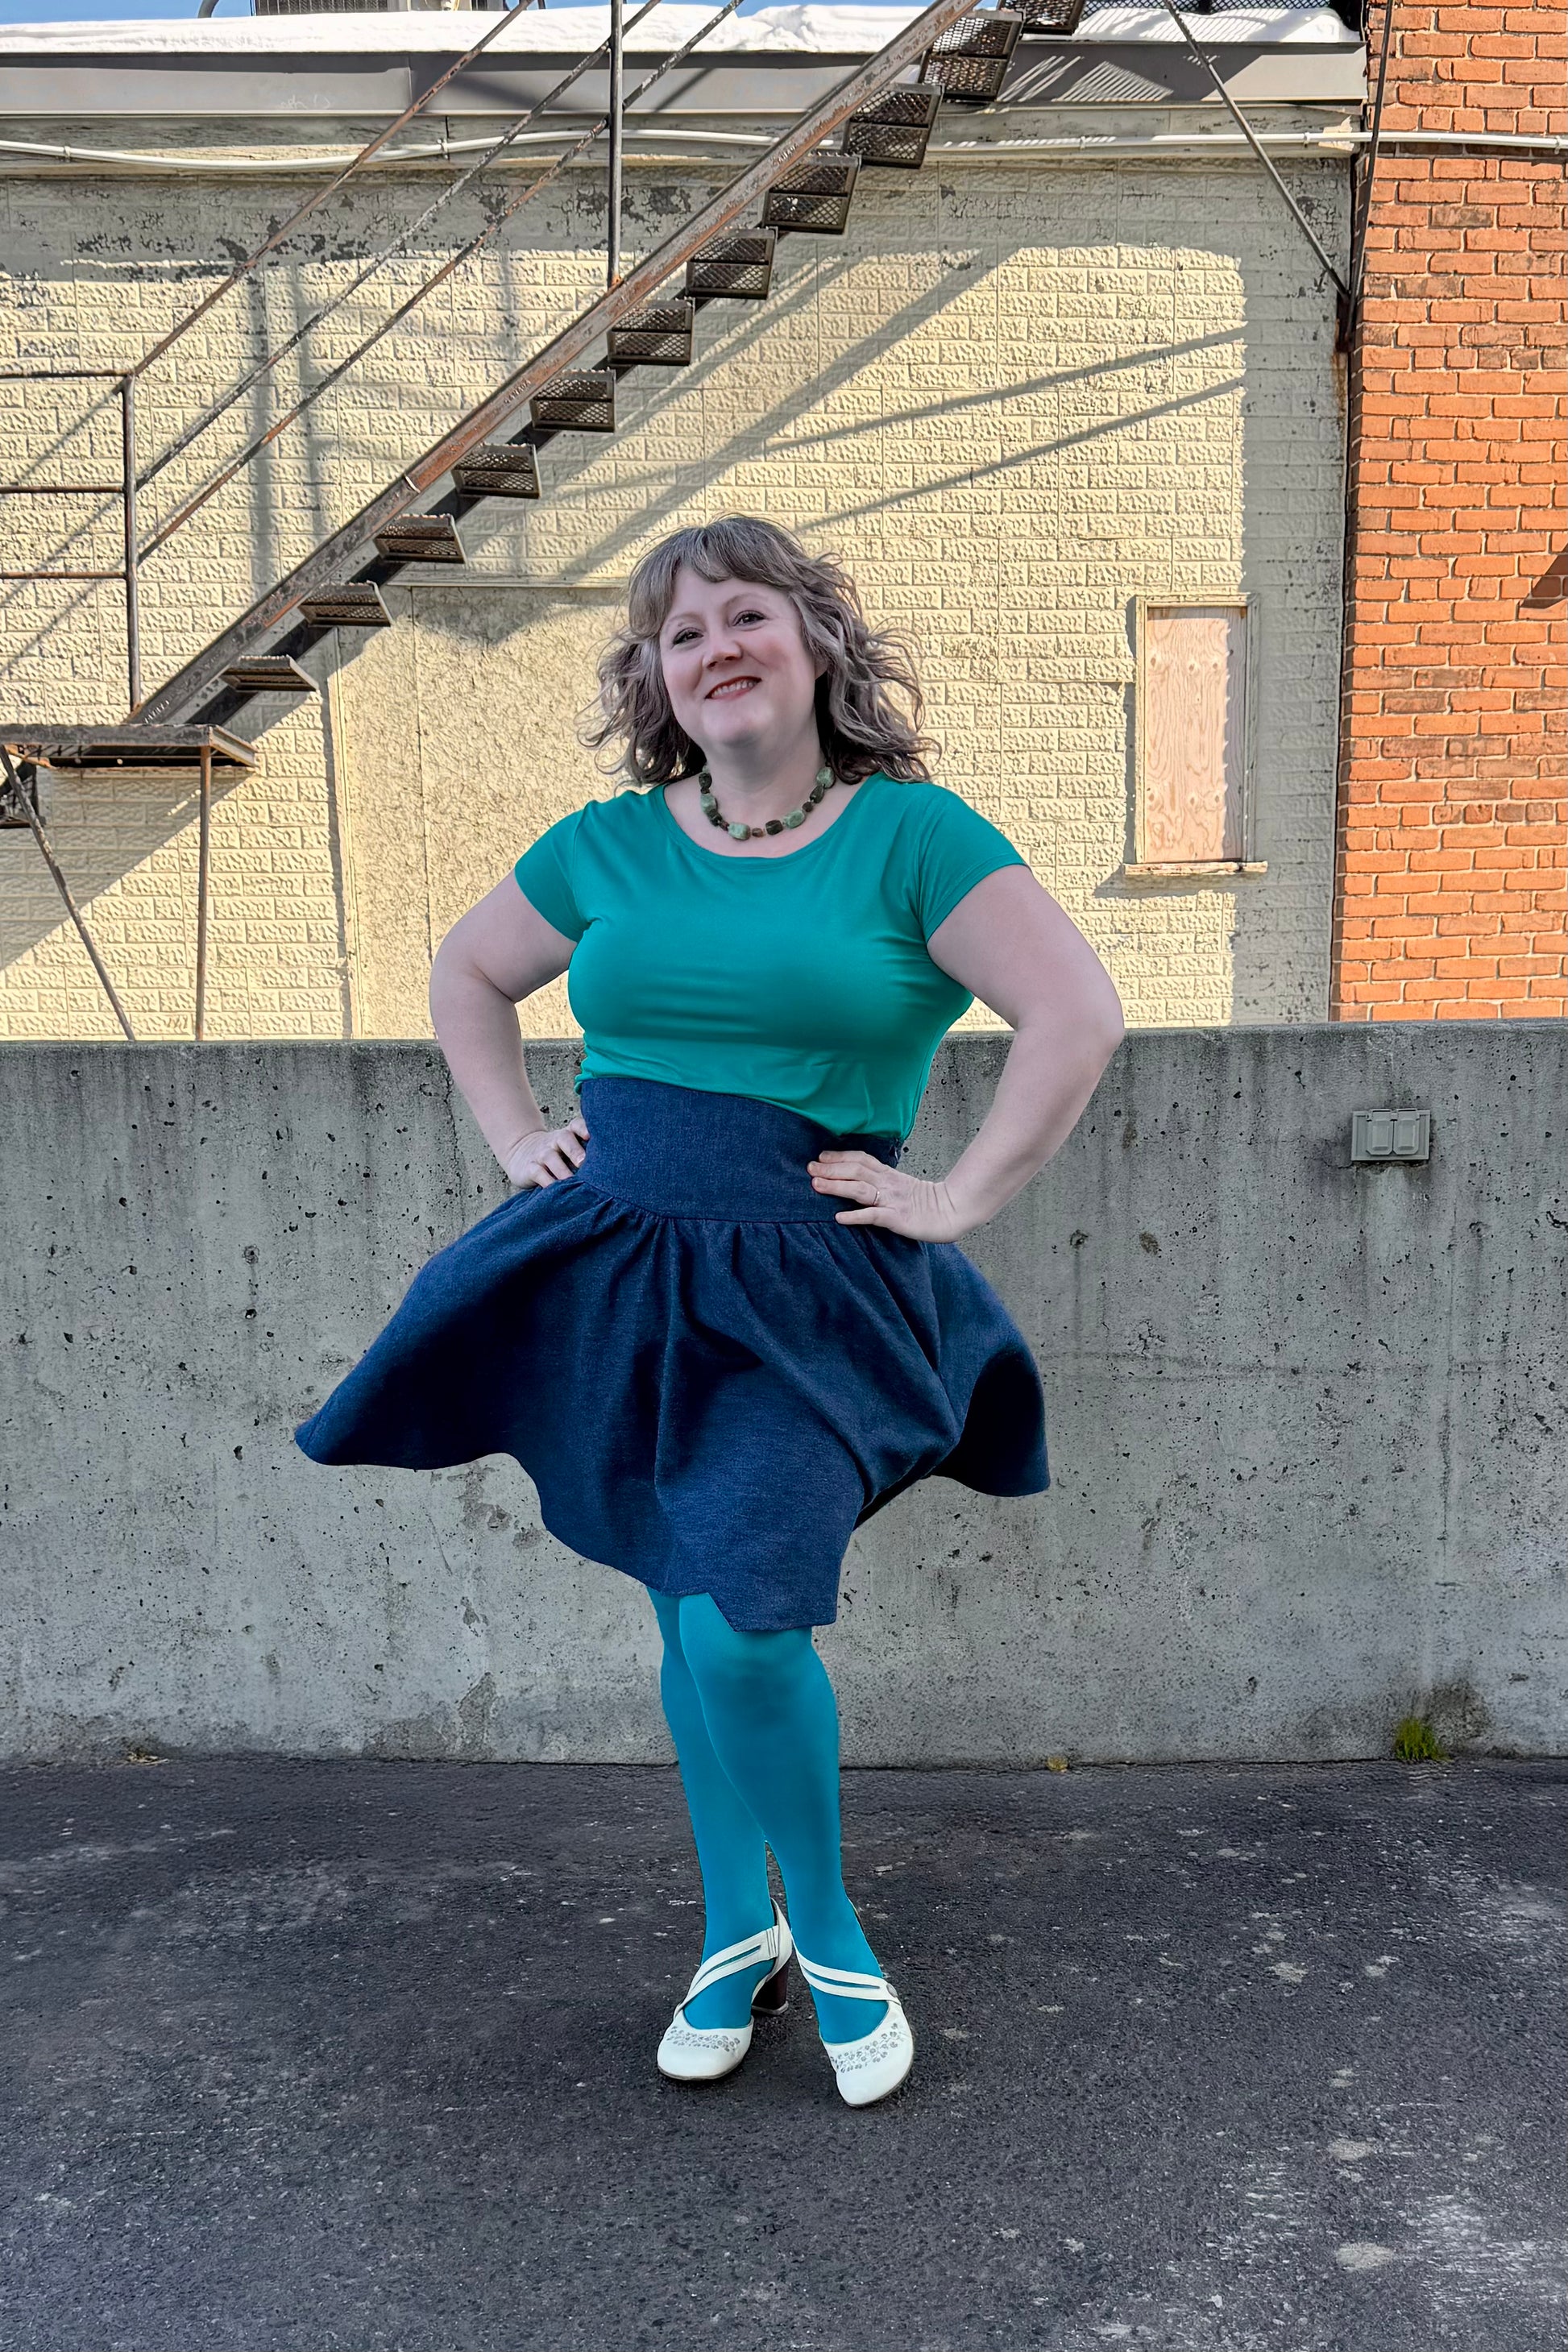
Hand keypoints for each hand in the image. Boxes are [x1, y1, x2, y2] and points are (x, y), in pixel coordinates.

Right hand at [505, 1115, 588, 1188]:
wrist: (522, 1155)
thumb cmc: (559, 1156)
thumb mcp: (572, 1150)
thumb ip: (590, 1154)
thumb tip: (620, 1168)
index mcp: (569, 1135)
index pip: (576, 1125)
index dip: (584, 1128)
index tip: (591, 1135)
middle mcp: (555, 1141)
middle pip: (564, 1138)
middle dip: (575, 1150)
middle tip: (584, 1163)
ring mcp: (541, 1153)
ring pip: (550, 1157)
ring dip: (561, 1169)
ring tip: (571, 1181)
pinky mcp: (529, 1167)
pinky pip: (537, 1172)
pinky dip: (546, 1181)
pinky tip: (555, 1190)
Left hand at [807, 1150, 966, 1240]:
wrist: (953, 1212)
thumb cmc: (927, 1202)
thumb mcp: (903, 1186)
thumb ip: (883, 1181)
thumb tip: (861, 1179)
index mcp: (890, 1174)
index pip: (861, 1159)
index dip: (840, 1156)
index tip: (821, 1157)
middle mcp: (888, 1183)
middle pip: (855, 1170)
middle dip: (831, 1169)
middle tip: (809, 1169)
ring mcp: (892, 1200)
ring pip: (859, 1189)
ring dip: (836, 1186)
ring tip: (816, 1185)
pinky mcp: (896, 1218)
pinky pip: (873, 1215)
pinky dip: (855, 1216)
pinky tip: (838, 1217)